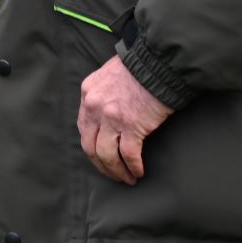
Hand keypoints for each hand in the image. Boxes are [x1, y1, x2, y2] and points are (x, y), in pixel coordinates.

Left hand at [77, 56, 172, 184]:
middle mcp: (94, 106)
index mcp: (88, 93)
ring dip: (116, 171)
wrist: (158, 64)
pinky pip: (128, 154)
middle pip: (90, 146)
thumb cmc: (139, 67)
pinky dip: (133, 166)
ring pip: (106, 155)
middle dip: (101, 165)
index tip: (100, 157)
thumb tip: (106, 113)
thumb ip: (103, 93)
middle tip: (113, 174)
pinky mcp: (131, 126)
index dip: (92, 146)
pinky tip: (138, 172)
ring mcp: (111, 118)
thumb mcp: (109, 75)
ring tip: (126, 179)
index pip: (83, 127)